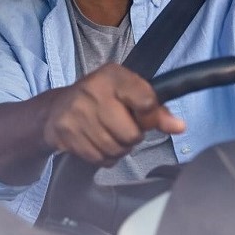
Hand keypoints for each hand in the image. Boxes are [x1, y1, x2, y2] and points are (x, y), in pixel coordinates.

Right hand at [42, 64, 185, 165]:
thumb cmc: (99, 100)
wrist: (55, 110)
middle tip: (121, 127)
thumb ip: (155, 109)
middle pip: (132, 134)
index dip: (150, 116)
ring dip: (117, 148)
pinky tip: (95, 142)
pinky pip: (100, 158)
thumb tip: (179, 126)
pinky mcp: (67, 134)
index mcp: (112, 76)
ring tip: (108, 134)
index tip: (144, 116)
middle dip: (131, 137)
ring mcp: (77, 114)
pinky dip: (103, 156)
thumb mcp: (127, 94)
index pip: (147, 101)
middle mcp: (92, 91)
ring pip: (116, 149)